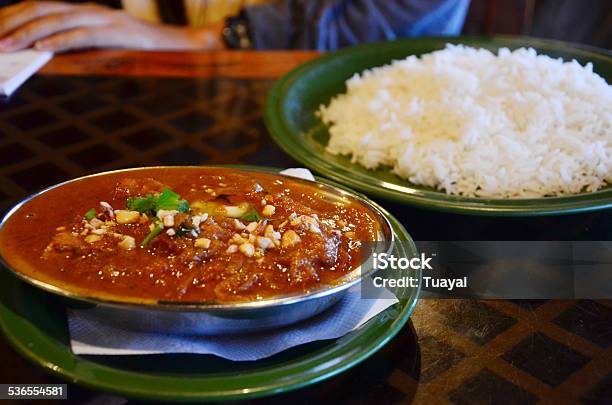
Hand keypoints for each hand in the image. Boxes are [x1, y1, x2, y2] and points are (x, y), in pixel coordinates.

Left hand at [0, 1, 223, 51]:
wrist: (174, 43)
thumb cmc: (138, 47)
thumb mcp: (102, 42)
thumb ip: (78, 42)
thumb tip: (46, 52)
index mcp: (82, 10)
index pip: (39, 7)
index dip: (13, 15)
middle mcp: (88, 8)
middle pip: (40, 8)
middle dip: (12, 22)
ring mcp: (101, 18)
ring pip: (56, 20)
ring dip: (29, 33)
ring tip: (8, 46)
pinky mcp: (114, 32)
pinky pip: (82, 35)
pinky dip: (60, 41)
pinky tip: (42, 50)